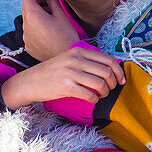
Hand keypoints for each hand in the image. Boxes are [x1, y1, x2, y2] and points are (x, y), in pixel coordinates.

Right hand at [0, 46, 125, 108]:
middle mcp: (75, 59)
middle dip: (114, 83)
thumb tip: (109, 68)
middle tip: (111, 89)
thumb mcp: (68, 59)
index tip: (121, 80)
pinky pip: (89, 94)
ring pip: (100, 83)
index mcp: (78, 51)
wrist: (29, 82)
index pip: (107, 59)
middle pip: (107, 71)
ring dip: (105, 92)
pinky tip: (93, 99)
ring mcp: (70, 73)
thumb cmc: (51, 73)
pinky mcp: (66, 87)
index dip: (119, 71)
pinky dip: (95, 99)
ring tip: (102, 95)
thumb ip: (86, 60)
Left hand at [21, 0, 79, 60]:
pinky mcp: (28, 45)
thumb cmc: (66, 36)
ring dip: (36, 15)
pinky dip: (36, 27)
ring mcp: (25, 36)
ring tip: (51, 19)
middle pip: (26, 7)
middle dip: (37, 2)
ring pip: (28, 20)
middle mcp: (25, 25)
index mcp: (32, 15)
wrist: (66, 56)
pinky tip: (48, 31)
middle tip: (50, 4)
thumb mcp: (60, 15)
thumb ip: (52, 0)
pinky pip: (29, 31)